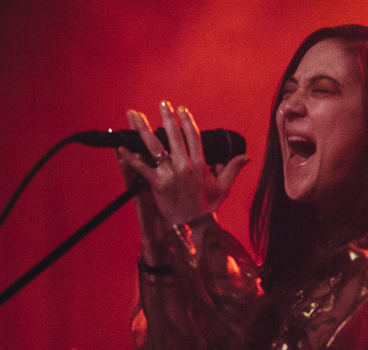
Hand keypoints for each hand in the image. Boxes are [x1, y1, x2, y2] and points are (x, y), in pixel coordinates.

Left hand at [115, 102, 249, 228]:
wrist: (193, 226)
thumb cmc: (207, 207)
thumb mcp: (223, 187)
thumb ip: (233, 169)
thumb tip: (246, 157)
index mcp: (200, 164)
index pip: (193, 136)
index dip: (187, 121)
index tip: (181, 109)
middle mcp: (185, 166)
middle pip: (174, 135)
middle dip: (167, 117)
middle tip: (162, 103)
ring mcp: (171, 174)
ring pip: (155, 146)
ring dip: (143, 129)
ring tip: (134, 115)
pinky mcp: (158, 184)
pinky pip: (141, 168)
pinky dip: (130, 157)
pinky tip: (121, 146)